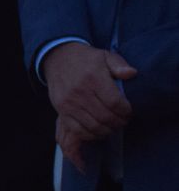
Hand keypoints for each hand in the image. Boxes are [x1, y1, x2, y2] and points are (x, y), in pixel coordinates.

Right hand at [41, 43, 136, 169]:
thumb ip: (119, 64)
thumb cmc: (86, 59)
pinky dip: (90, 135)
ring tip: (112, 126)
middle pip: (105, 117)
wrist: (58, 58)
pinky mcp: (61, 110)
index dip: (126, 111)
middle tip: (123, 121)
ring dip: (107, 130)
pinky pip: (77, 129)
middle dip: (119, 122)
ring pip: (93, 126)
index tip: (129, 112)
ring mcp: (69, 103)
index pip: (115, 103)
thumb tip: (132, 73)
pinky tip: (98, 130)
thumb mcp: (105, 56)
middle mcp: (80, 92)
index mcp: (93, 78)